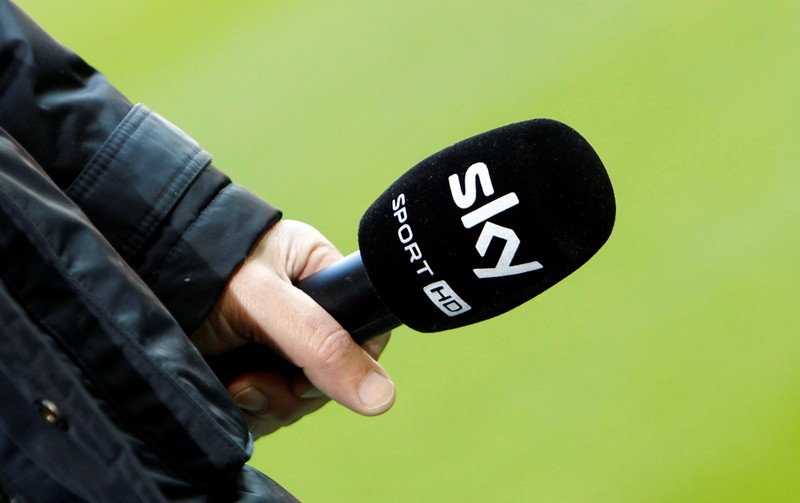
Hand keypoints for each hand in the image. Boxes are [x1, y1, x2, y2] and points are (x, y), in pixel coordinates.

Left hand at [192, 220, 393, 437]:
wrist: (132, 268)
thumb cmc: (197, 265)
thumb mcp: (262, 300)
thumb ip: (320, 343)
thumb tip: (382, 397)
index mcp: (317, 276)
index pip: (363, 331)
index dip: (347, 362)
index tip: (308, 372)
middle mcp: (301, 312)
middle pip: (330, 375)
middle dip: (293, 389)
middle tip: (254, 379)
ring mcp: (273, 345)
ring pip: (297, 399)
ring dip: (267, 403)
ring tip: (234, 382)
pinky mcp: (246, 371)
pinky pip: (267, 411)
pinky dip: (248, 413)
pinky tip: (226, 392)